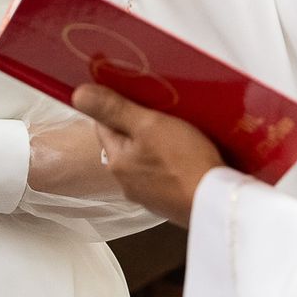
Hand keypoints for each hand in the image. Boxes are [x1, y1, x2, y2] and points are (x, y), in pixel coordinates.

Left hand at [72, 84, 222, 226]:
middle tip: (162, 111)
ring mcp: (148, 195)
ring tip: (178, 130)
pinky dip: (172, 163)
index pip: (104, 125)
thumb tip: (77, 94)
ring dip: (157, 145)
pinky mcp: (169, 201)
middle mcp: (126, 182)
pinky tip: (188, 156)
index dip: (118, 106)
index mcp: (116, 162)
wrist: (218, 202)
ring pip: (145, 159)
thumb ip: (113, 109)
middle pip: (125, 143)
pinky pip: (163, 174)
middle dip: (139, 126)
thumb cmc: (184, 162)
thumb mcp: (148, 124)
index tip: (137, 95)